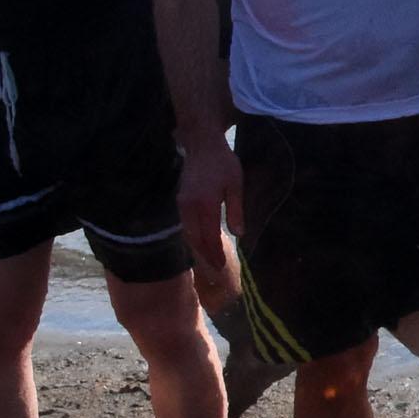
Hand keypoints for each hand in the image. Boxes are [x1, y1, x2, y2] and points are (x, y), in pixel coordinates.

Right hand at [177, 134, 244, 308]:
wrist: (201, 145)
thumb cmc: (223, 163)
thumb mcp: (236, 184)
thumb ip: (236, 210)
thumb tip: (238, 234)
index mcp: (204, 204)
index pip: (208, 237)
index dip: (214, 255)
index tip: (220, 269)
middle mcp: (189, 207)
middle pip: (195, 240)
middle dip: (205, 258)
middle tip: (215, 273)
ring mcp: (182, 204)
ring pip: (188, 234)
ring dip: (198, 249)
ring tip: (209, 263)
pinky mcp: (180, 201)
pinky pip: (185, 225)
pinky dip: (193, 238)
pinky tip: (201, 244)